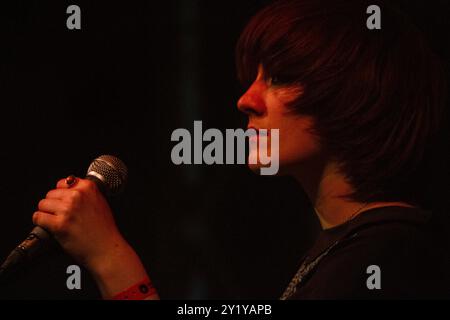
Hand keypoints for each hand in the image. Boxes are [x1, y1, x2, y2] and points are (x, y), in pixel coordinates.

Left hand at [33, 177, 156, 298]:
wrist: (106, 248)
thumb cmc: (104, 229)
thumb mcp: (100, 202)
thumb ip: (85, 194)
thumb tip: (68, 188)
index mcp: (88, 187)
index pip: (62, 183)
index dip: (61, 194)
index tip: (64, 203)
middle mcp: (77, 196)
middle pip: (50, 194)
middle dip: (53, 205)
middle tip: (61, 216)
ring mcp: (68, 209)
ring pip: (42, 205)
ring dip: (46, 214)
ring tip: (57, 222)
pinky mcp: (59, 224)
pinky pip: (38, 217)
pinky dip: (41, 223)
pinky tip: (50, 227)